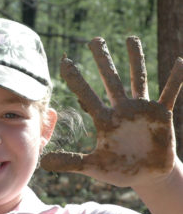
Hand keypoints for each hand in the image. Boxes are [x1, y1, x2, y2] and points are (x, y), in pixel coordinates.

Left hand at [41, 37, 182, 186]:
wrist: (146, 175)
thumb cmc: (119, 169)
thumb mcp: (94, 166)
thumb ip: (71, 162)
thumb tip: (44, 163)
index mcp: (104, 120)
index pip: (86, 95)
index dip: (75, 79)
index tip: (64, 61)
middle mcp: (121, 110)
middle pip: (110, 80)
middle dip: (103, 61)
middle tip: (94, 40)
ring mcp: (141, 110)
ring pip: (137, 79)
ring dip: (135, 60)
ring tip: (130, 38)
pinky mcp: (161, 115)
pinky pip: (170, 94)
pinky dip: (175, 80)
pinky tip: (180, 62)